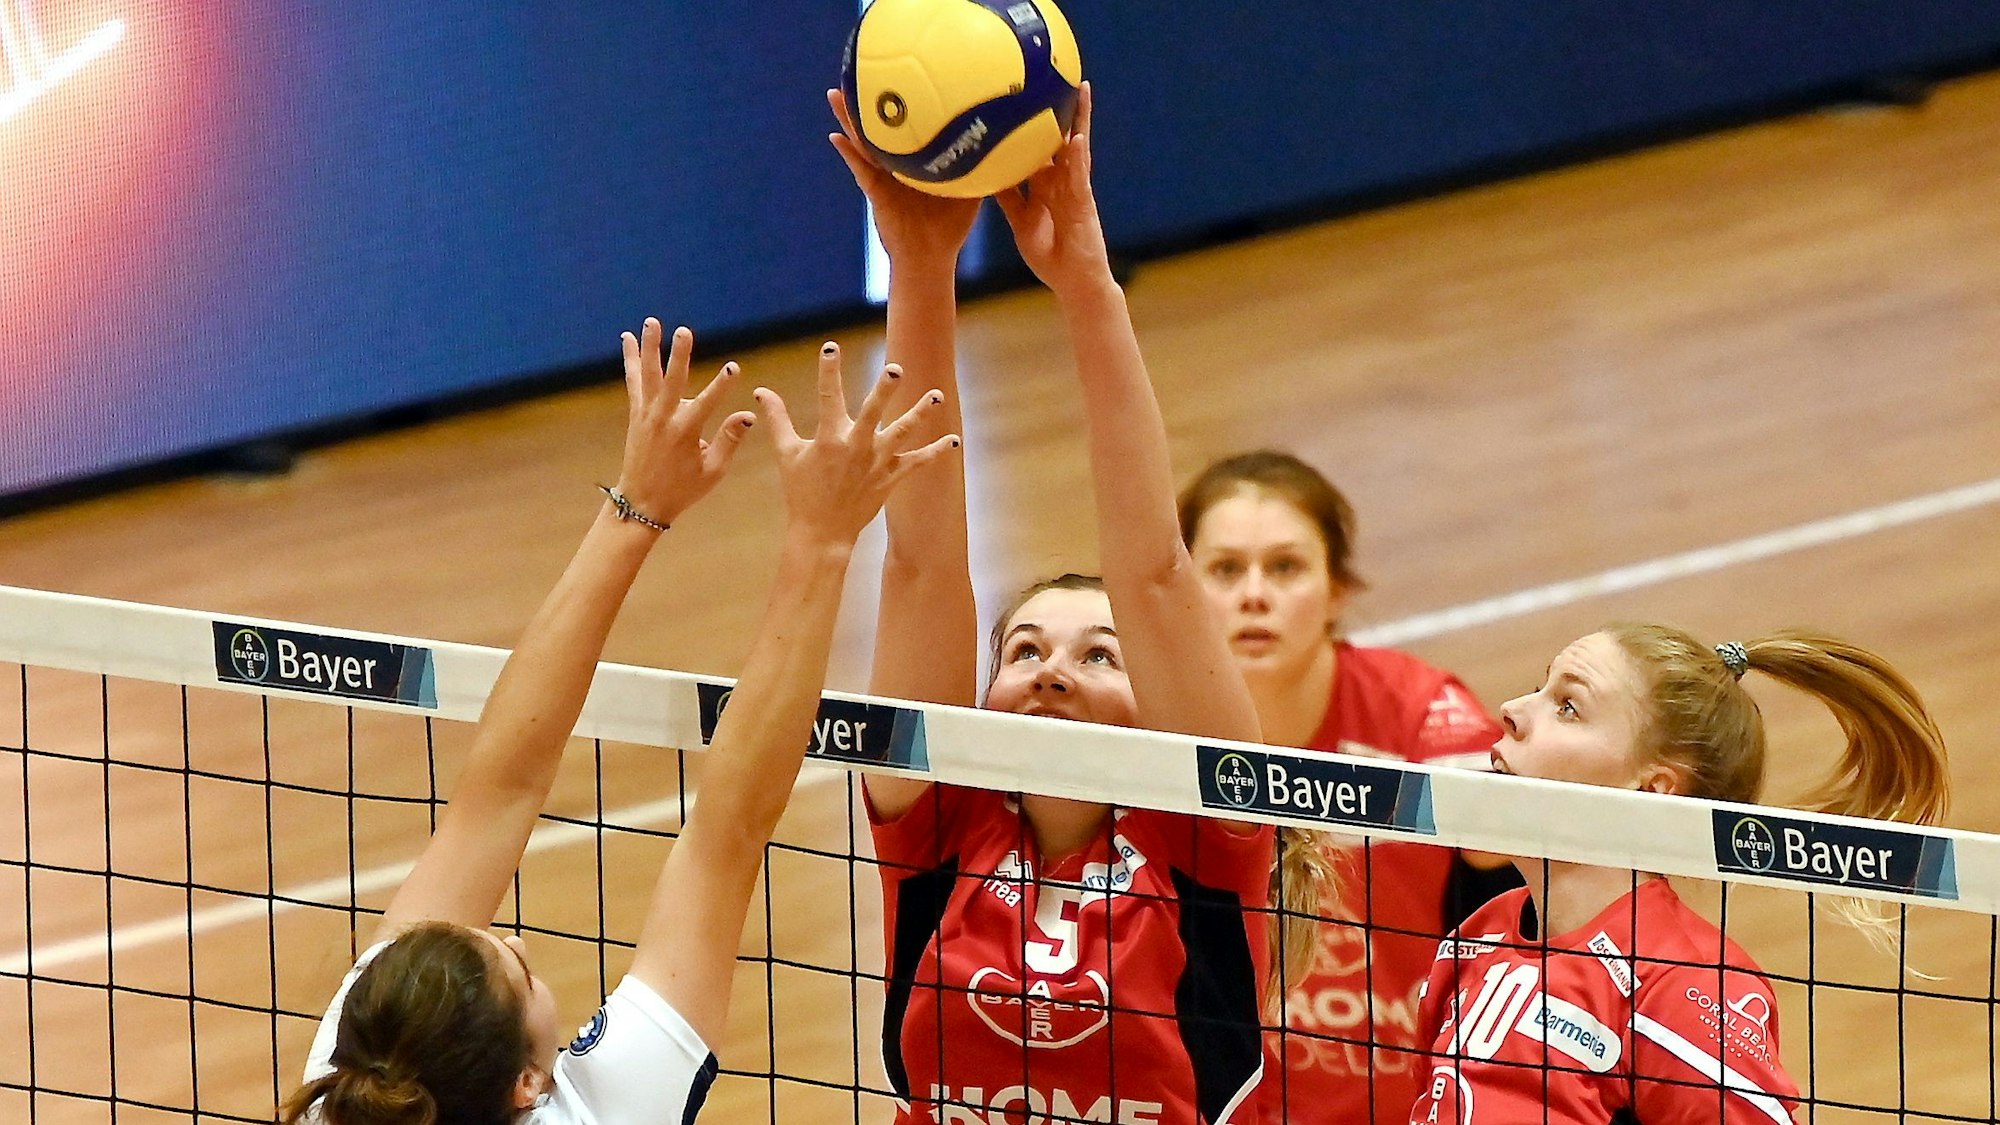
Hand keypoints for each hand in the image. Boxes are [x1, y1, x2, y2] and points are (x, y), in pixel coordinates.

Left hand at [614, 319, 755, 526]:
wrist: (641, 504)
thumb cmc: (681, 490)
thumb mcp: (712, 472)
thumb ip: (729, 441)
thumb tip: (748, 416)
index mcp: (685, 433)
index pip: (708, 402)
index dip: (722, 385)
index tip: (734, 367)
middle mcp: (663, 419)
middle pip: (672, 381)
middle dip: (679, 355)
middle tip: (684, 331)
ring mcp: (646, 415)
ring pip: (648, 375)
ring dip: (650, 347)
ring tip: (651, 322)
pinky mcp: (636, 414)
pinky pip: (633, 381)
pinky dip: (631, 359)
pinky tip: (627, 338)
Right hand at [754, 342, 959, 544]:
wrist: (822, 533)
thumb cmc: (802, 492)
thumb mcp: (787, 454)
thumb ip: (777, 420)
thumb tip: (761, 391)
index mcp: (830, 438)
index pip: (828, 396)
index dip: (828, 370)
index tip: (831, 346)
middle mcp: (856, 447)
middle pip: (873, 412)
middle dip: (884, 389)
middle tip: (896, 368)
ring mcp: (876, 463)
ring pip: (903, 433)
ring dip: (921, 413)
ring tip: (937, 394)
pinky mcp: (890, 478)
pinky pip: (917, 463)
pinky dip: (936, 452)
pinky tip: (954, 441)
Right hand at [828, 88, 980, 270]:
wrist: (932, 258)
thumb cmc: (951, 228)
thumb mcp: (973, 192)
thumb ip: (985, 169)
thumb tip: (1009, 148)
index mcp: (916, 163)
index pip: (908, 127)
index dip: (903, 104)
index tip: (900, 75)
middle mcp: (896, 166)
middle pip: (882, 128)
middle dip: (870, 102)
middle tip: (859, 72)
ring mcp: (883, 178)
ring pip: (864, 143)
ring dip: (849, 119)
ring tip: (836, 93)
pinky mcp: (876, 194)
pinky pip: (860, 170)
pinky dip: (849, 154)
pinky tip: (836, 137)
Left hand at [992, 82, 1111, 301]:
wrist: (1073, 282)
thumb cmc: (1050, 255)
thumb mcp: (1021, 221)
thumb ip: (1008, 197)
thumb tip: (986, 176)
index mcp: (1048, 185)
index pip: (1041, 147)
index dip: (1035, 123)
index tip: (1026, 96)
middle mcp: (1063, 180)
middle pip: (1062, 138)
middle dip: (1061, 109)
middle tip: (1058, 75)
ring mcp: (1076, 189)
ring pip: (1077, 148)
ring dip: (1080, 119)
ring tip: (1080, 88)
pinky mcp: (1084, 203)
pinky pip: (1081, 176)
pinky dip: (1080, 156)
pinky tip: (1078, 137)